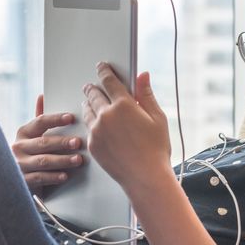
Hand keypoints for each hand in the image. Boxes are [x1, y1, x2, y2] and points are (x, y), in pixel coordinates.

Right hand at [12, 95, 82, 195]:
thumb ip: (40, 119)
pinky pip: (39, 178)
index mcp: (24, 133)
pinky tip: (65, 176)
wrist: (18, 181)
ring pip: (43, 161)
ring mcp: (19, 164)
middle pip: (43, 142)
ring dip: (62, 160)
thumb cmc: (32, 154)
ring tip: (78, 160)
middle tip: (78, 142)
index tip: (71, 118)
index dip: (56, 119)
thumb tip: (42, 95)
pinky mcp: (22, 181)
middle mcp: (19, 147)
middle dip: (62, 142)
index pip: (40, 122)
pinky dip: (53, 177)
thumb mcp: (34, 136)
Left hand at [82, 62, 171, 189]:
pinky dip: (90, 121)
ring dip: (88, 103)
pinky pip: (87, 127)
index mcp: (124, 105)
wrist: (145, 177)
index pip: (109, 81)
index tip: (102, 67)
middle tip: (92, 85)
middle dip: (93, 87)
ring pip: (87, 110)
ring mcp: (96, 131)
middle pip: (93, 94)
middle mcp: (106, 116)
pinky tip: (95, 122)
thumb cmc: (156, 149)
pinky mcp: (92, 144)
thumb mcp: (157, 118)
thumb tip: (143, 75)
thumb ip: (146, 94)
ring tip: (91, 101)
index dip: (104, 71)